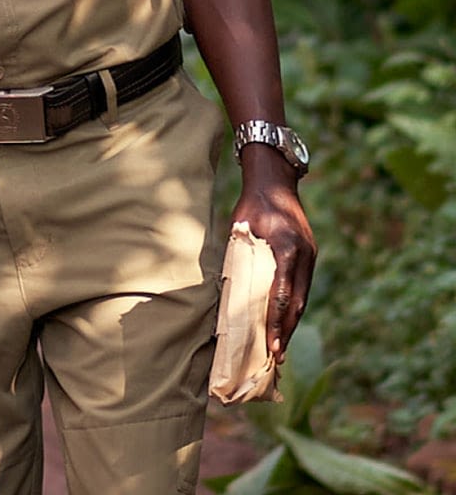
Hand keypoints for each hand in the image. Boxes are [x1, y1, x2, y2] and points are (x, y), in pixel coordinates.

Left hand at [231, 146, 316, 360]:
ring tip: (282, 348)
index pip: (281, 294)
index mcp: (287, 248)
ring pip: (303, 297)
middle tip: (277, 357)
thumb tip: (229, 291)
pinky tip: (287, 322)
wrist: (276, 182)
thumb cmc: (251, 204)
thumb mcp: (239, 227)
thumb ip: (239, 257)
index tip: (271, 345)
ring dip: (292, 323)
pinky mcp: (310, 256)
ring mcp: (311, 256)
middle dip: (287, 331)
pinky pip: (303, 287)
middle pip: (296, 302)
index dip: (276, 322)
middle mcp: (305, 255)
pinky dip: (294, 306)